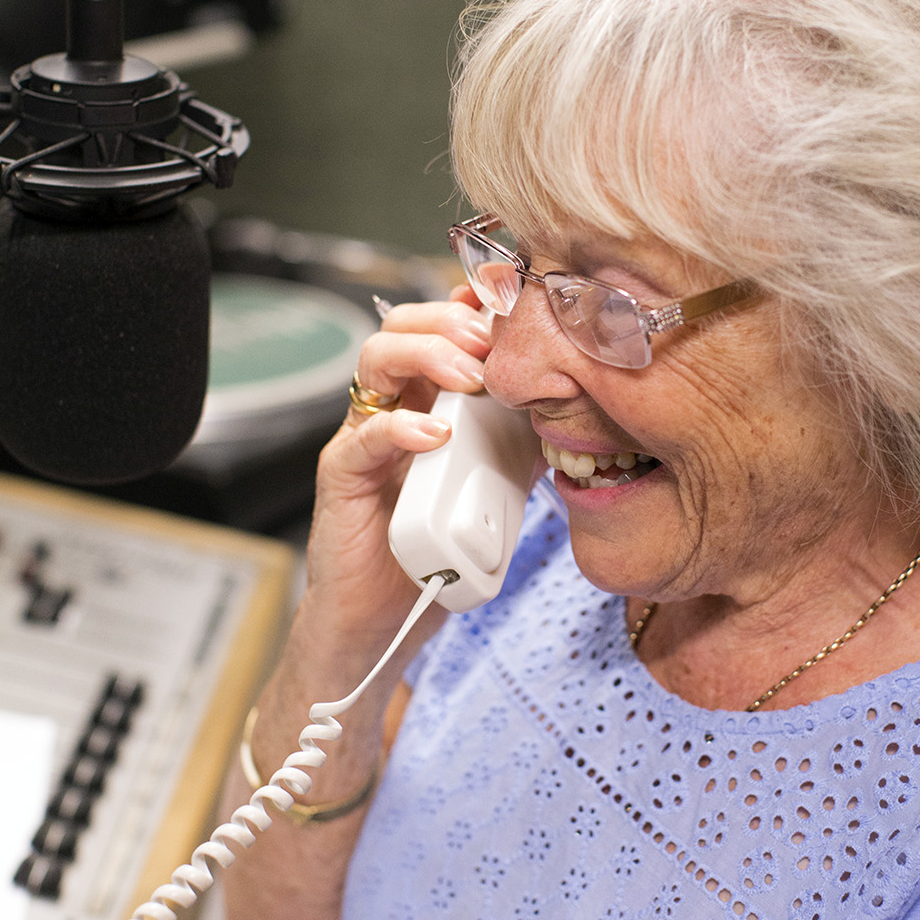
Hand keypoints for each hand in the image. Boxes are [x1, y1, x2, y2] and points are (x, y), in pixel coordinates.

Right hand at [304, 285, 494, 643]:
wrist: (390, 618)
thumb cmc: (440, 545)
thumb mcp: (498, 480)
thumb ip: (523, 438)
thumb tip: (576, 404)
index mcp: (427, 395)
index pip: (439, 324)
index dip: (470, 303)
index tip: (510, 300)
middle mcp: (392, 404)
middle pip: (402, 324)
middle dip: (451, 321)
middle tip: (492, 342)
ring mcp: (363, 435)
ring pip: (375, 359)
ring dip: (427, 354)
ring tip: (470, 378)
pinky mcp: (343, 475)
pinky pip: (363, 435)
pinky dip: (401, 427)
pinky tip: (436, 434)